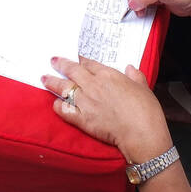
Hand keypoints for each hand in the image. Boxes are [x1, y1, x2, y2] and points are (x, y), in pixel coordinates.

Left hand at [43, 55, 171, 162]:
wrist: (141, 133)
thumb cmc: (146, 110)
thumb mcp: (143, 87)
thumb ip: (135, 76)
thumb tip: (130, 68)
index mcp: (108, 75)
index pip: (89, 63)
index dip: (81, 60)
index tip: (76, 58)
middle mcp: (93, 85)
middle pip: (72, 70)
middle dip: (61, 64)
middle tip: (53, 60)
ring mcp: (86, 102)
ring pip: (64, 88)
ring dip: (52, 82)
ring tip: (44, 78)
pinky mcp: (83, 119)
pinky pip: (65, 111)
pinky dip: (58, 107)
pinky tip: (55, 105)